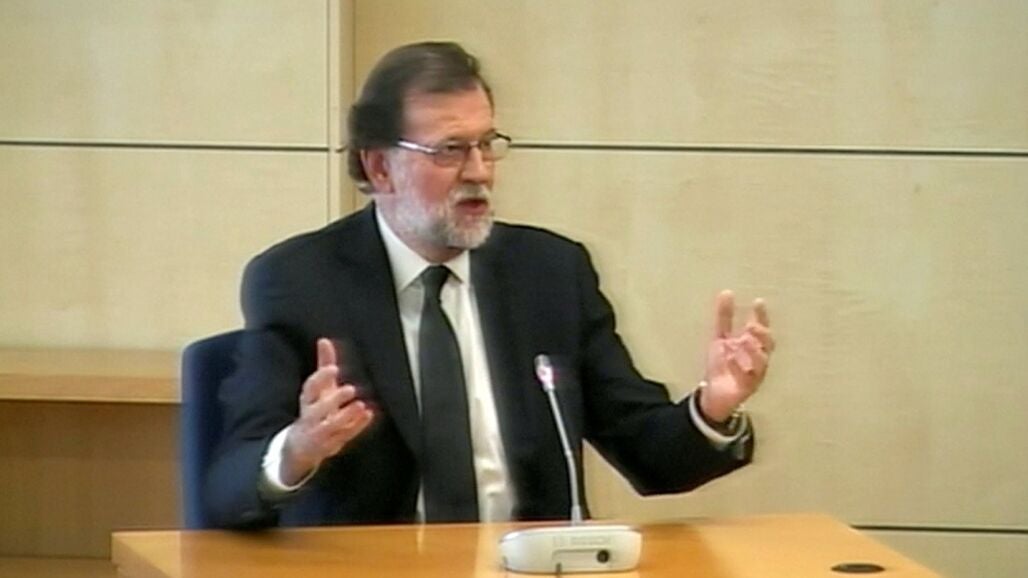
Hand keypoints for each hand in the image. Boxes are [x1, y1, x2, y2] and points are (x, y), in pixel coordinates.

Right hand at [280, 338, 374, 485]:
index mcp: (307, 400)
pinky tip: (369, 415)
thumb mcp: (318, 388)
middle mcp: (310, 417)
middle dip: (333, 399)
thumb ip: (323, 365)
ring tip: (361, 405)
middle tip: (350, 388)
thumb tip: (324, 340)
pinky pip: (344, 436)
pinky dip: (356, 427)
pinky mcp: (330, 444)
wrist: (301, 446)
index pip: (310, 388)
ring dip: (345, 416)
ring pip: (330, 426)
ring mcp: (319, 432)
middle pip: (318, 409)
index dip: (320, 378)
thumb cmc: (314, 409)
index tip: (333, 368)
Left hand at [698, 290, 773, 422]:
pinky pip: (749, 378)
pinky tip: (730, 359)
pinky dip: (740, 368)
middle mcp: (758, 359)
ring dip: (753, 351)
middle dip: (761, 334)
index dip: (762, 316)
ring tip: (741, 342)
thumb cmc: (721, 365)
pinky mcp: (748, 388)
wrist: (712, 392)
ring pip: (762, 362)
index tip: (758, 302)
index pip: (762, 328)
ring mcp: (755, 374)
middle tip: (750, 326)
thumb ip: (724, 318)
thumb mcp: (720, 338)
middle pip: (768, 344)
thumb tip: (726, 293)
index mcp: (753, 345)